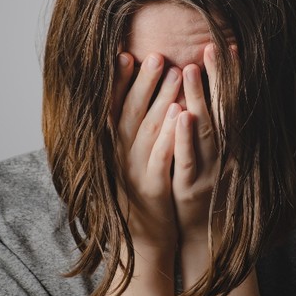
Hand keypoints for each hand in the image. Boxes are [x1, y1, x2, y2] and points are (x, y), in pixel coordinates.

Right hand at [111, 51, 183, 253]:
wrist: (142, 241)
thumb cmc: (138, 193)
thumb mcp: (126, 161)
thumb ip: (125, 132)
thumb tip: (129, 96)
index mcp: (113, 147)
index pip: (113, 108)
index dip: (118, 82)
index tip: (125, 54)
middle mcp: (120, 156)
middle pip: (131, 113)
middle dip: (143, 82)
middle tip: (156, 55)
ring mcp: (135, 172)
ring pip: (148, 130)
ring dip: (162, 99)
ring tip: (174, 73)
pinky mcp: (154, 188)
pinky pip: (162, 157)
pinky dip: (171, 135)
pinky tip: (182, 114)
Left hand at [172, 43, 230, 249]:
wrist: (204, 237)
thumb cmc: (208, 189)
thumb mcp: (216, 157)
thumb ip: (216, 125)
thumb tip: (207, 89)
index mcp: (230, 144)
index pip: (231, 102)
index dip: (230, 75)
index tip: (228, 46)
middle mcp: (225, 154)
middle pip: (223, 110)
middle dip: (219, 78)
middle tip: (212, 46)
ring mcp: (208, 170)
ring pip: (206, 130)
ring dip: (200, 98)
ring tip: (191, 69)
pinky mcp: (189, 187)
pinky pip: (187, 159)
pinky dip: (185, 137)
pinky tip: (181, 115)